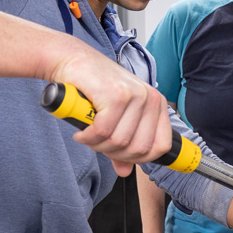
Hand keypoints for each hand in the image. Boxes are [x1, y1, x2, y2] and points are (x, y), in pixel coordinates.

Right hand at [50, 46, 171, 176]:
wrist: (71, 60)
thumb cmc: (93, 87)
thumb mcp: (115, 117)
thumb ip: (122, 145)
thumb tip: (125, 171)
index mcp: (157, 104)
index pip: (160, 146)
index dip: (139, 158)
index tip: (119, 154)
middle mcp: (150, 98)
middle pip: (139, 149)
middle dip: (114, 153)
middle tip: (98, 144)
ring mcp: (135, 95)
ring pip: (120, 142)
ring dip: (98, 145)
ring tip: (88, 134)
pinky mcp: (116, 95)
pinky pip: (103, 132)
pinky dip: (88, 137)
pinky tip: (81, 131)